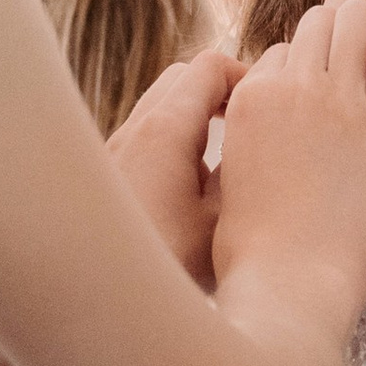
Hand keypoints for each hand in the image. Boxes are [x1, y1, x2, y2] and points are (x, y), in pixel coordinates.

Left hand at [110, 47, 241, 287]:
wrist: (96, 299)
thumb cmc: (163, 266)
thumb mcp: (222, 222)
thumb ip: (243, 172)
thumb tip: (257, 145)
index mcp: (166, 129)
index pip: (210, 66)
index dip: (247, 77)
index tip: (270, 109)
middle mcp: (133, 131)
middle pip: (182, 78)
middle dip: (220, 92)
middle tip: (251, 127)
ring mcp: (114, 152)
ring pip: (160, 108)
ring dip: (195, 120)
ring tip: (224, 163)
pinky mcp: (107, 175)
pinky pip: (144, 139)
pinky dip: (172, 144)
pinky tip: (190, 191)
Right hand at [212, 0, 365, 329]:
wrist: (295, 280)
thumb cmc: (258, 246)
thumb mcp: (232, 175)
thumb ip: (249, 133)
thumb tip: (265, 118)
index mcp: (247, 99)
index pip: (281, 52)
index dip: (299, 71)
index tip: (314, 95)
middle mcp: (291, 88)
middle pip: (315, 23)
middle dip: (331, 37)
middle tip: (347, 66)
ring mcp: (339, 100)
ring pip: (353, 19)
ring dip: (363, 30)